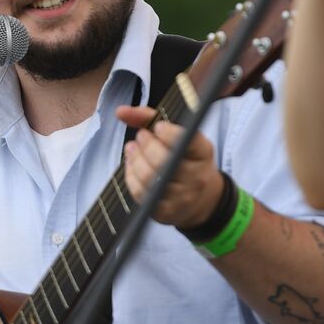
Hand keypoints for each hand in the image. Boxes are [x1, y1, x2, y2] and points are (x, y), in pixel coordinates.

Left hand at [116, 106, 223, 229]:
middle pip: (164, 160)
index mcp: (203, 153)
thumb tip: (120, 111)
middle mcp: (195, 177)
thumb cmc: (185, 159)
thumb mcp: (178, 136)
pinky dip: (130, 176)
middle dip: (146, 144)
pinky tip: (132, 165)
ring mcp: (180, 197)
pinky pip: (140, 193)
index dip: (169, 133)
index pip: (188, 142)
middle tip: (141, 137)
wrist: (200, 200)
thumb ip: (150, 118)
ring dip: (134, 159)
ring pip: (149, 177)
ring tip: (132, 148)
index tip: (157, 127)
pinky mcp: (165, 212)